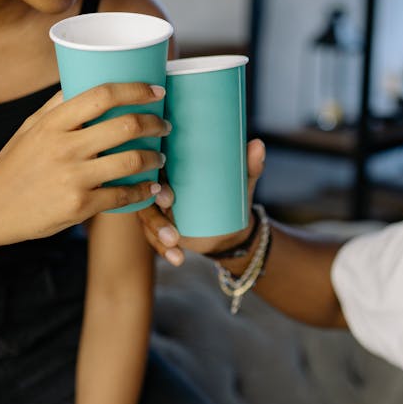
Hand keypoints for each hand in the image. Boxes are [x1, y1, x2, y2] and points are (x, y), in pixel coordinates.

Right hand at [0, 83, 170, 247]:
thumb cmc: (13, 166)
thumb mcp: (29, 128)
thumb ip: (57, 106)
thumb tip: (83, 79)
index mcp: (52, 122)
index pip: (102, 95)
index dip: (135, 90)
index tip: (156, 91)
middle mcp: (63, 146)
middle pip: (125, 126)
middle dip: (154, 123)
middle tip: (164, 125)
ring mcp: (72, 177)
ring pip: (131, 161)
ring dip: (155, 158)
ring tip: (160, 157)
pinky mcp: (79, 205)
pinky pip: (123, 195)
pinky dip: (143, 191)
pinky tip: (150, 188)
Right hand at [138, 138, 265, 265]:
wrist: (232, 227)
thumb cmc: (233, 194)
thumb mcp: (241, 181)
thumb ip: (249, 165)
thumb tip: (258, 145)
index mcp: (171, 165)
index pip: (153, 167)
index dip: (154, 179)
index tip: (168, 195)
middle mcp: (158, 185)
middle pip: (145, 195)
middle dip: (154, 212)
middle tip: (170, 219)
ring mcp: (156, 208)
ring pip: (147, 219)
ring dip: (157, 234)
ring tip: (175, 244)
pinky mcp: (158, 228)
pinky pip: (153, 238)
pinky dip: (164, 250)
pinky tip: (178, 258)